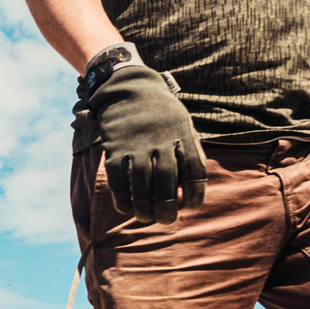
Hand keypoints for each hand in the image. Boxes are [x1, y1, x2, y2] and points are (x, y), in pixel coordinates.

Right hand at [76, 44, 206, 223]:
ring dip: (144, 207)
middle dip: (167, 207)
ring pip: (141, 185)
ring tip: (145, 218)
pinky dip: (121, 197)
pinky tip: (126, 207)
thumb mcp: (183, 122)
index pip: (195, 171)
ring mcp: (136, 146)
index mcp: (182, 135)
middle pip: (167, 183)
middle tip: (166, 221)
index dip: (195, 193)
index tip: (191, 206)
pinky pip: (117, 179)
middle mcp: (160, 142)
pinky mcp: (114, 148)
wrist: (128, 87)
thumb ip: (190, 149)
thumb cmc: (161, 112)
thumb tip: (192, 184)